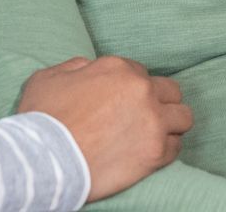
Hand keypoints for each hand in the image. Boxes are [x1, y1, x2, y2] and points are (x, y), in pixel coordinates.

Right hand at [18, 55, 192, 202]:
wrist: (45, 159)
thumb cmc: (43, 119)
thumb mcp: (50, 77)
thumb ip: (75, 67)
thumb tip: (87, 69)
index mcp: (118, 68)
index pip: (139, 73)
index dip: (130, 88)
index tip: (121, 103)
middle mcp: (141, 89)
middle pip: (170, 91)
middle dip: (159, 102)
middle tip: (144, 117)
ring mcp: (152, 121)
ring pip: (183, 117)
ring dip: (170, 124)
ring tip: (155, 135)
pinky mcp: (155, 152)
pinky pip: (176, 147)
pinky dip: (165, 150)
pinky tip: (149, 154)